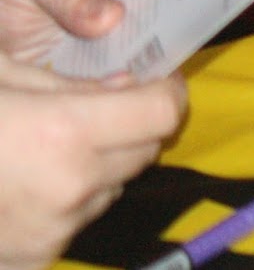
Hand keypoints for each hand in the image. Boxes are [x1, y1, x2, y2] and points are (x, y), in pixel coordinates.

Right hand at [0, 52, 185, 269]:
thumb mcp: (5, 75)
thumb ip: (72, 83)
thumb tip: (125, 88)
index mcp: (65, 135)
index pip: (162, 113)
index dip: (164, 91)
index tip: (152, 79)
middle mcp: (70, 189)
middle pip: (144, 150)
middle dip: (133, 124)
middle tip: (100, 105)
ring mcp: (52, 233)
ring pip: (113, 186)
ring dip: (100, 162)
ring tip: (50, 143)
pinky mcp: (34, 259)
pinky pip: (77, 220)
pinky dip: (69, 197)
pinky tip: (26, 180)